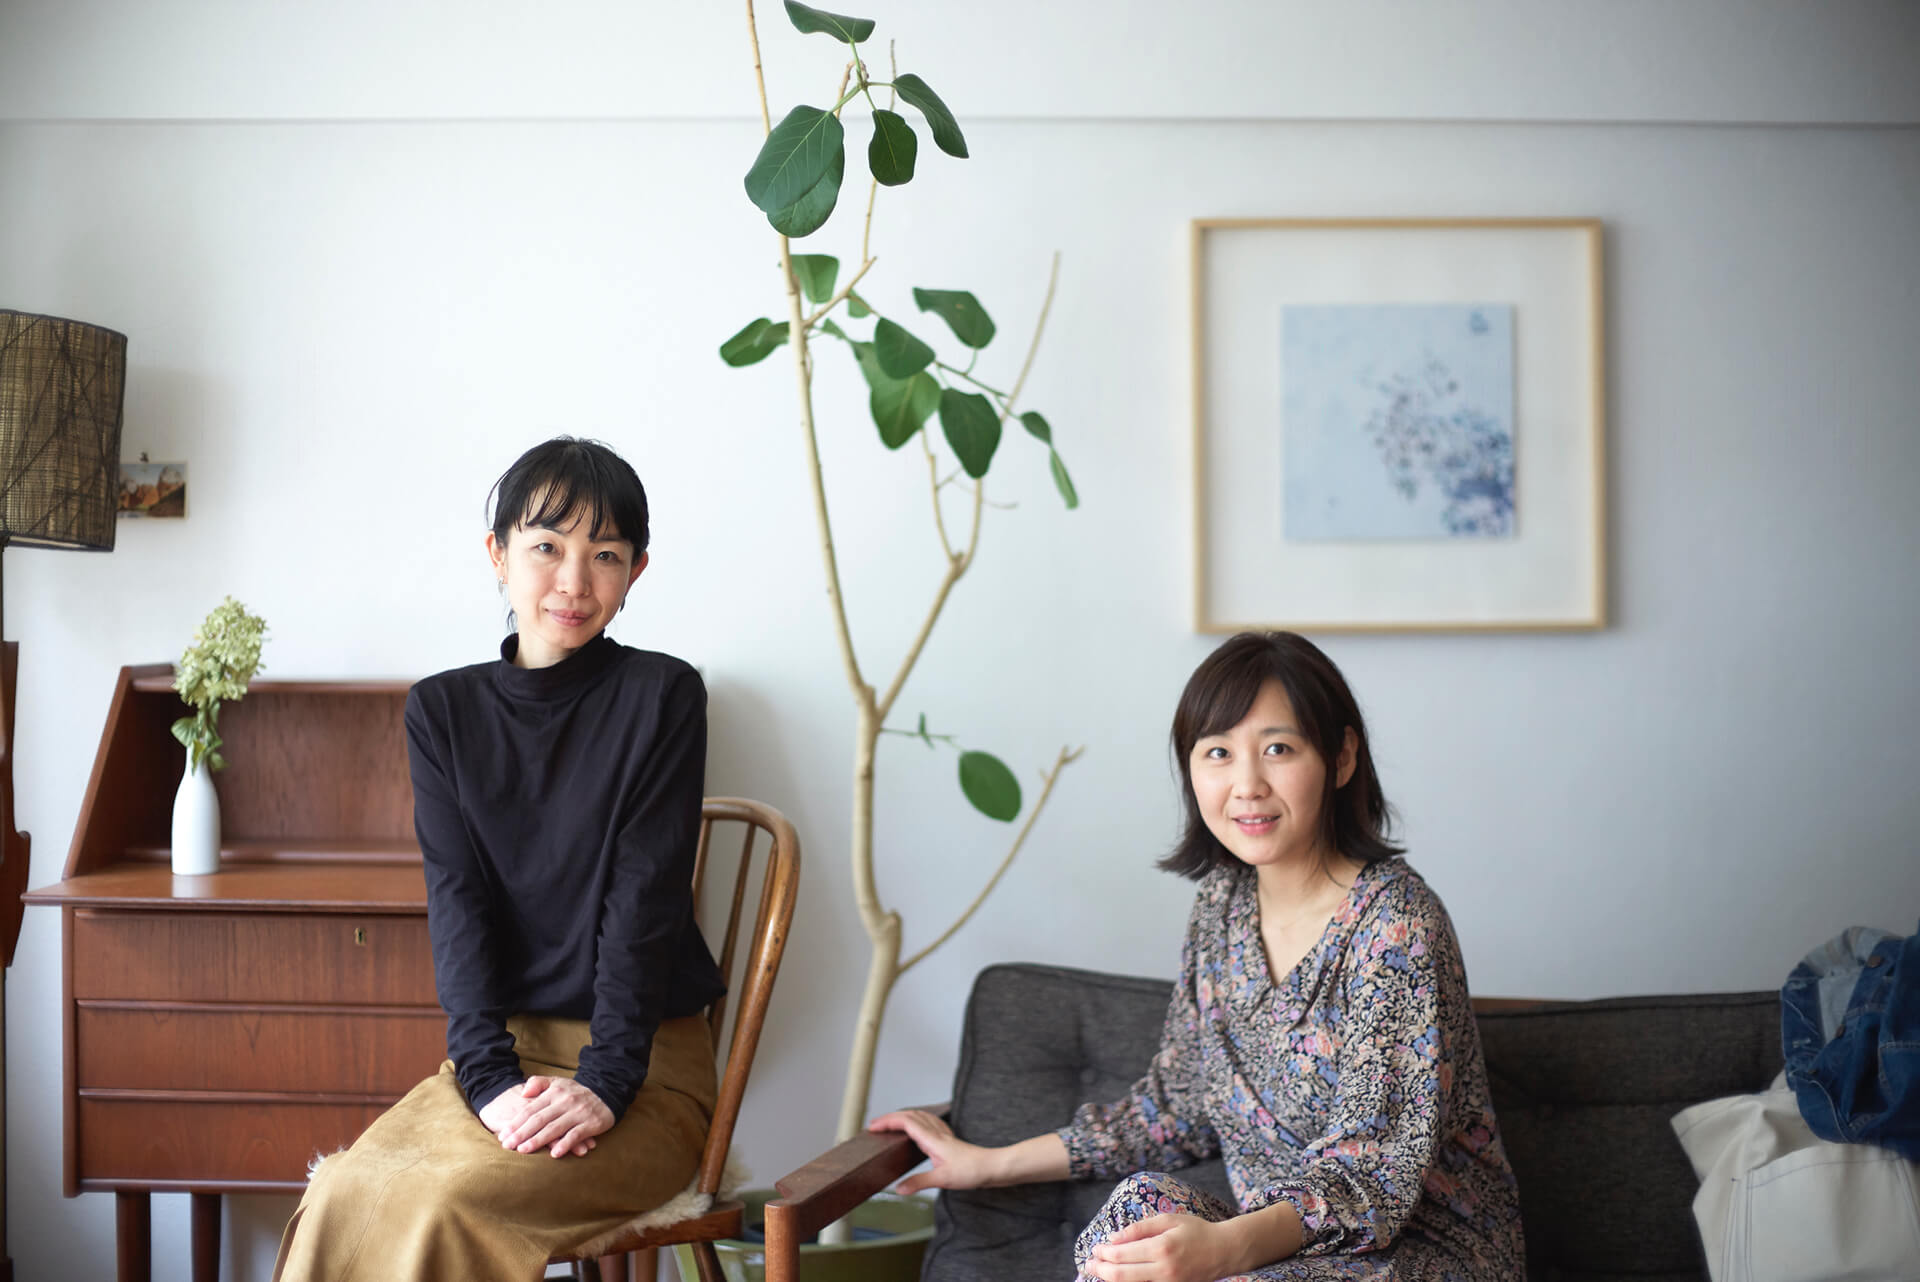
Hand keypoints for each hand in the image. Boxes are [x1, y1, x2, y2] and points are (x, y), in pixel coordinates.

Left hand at [482, 1077, 611, 1157]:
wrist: (607, 1091)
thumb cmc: (576, 1091)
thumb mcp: (557, 1082)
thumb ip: (538, 1083)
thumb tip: (523, 1093)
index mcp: (554, 1093)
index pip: (531, 1109)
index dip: (516, 1123)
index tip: (503, 1135)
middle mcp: (565, 1102)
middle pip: (539, 1119)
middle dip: (522, 1133)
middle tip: (507, 1145)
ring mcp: (578, 1113)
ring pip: (555, 1128)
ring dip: (538, 1140)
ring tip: (523, 1150)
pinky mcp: (591, 1123)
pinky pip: (576, 1135)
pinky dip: (565, 1144)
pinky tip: (554, 1153)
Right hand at [867, 1109, 998, 1193]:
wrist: (992, 1167)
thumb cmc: (972, 1171)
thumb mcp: (943, 1180)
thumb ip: (919, 1183)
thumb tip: (898, 1189)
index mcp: (932, 1139)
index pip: (906, 1122)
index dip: (888, 1122)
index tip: (872, 1127)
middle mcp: (937, 1133)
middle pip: (911, 1115)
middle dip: (891, 1117)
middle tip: (875, 1126)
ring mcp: (943, 1135)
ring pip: (920, 1117)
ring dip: (903, 1117)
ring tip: (890, 1124)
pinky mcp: (948, 1140)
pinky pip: (929, 1123)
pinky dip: (916, 1121)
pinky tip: (917, 1129)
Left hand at [1084, 1213, 1236, 1281]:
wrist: (1225, 1251)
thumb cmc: (1197, 1231)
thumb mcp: (1169, 1220)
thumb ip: (1140, 1228)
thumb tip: (1115, 1237)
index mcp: (1162, 1248)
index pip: (1123, 1254)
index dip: (1104, 1253)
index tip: (1095, 1248)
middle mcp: (1164, 1270)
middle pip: (1123, 1276)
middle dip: (1101, 1270)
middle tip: (1088, 1264)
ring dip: (1111, 1280)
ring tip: (1098, 1272)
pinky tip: (1119, 1278)